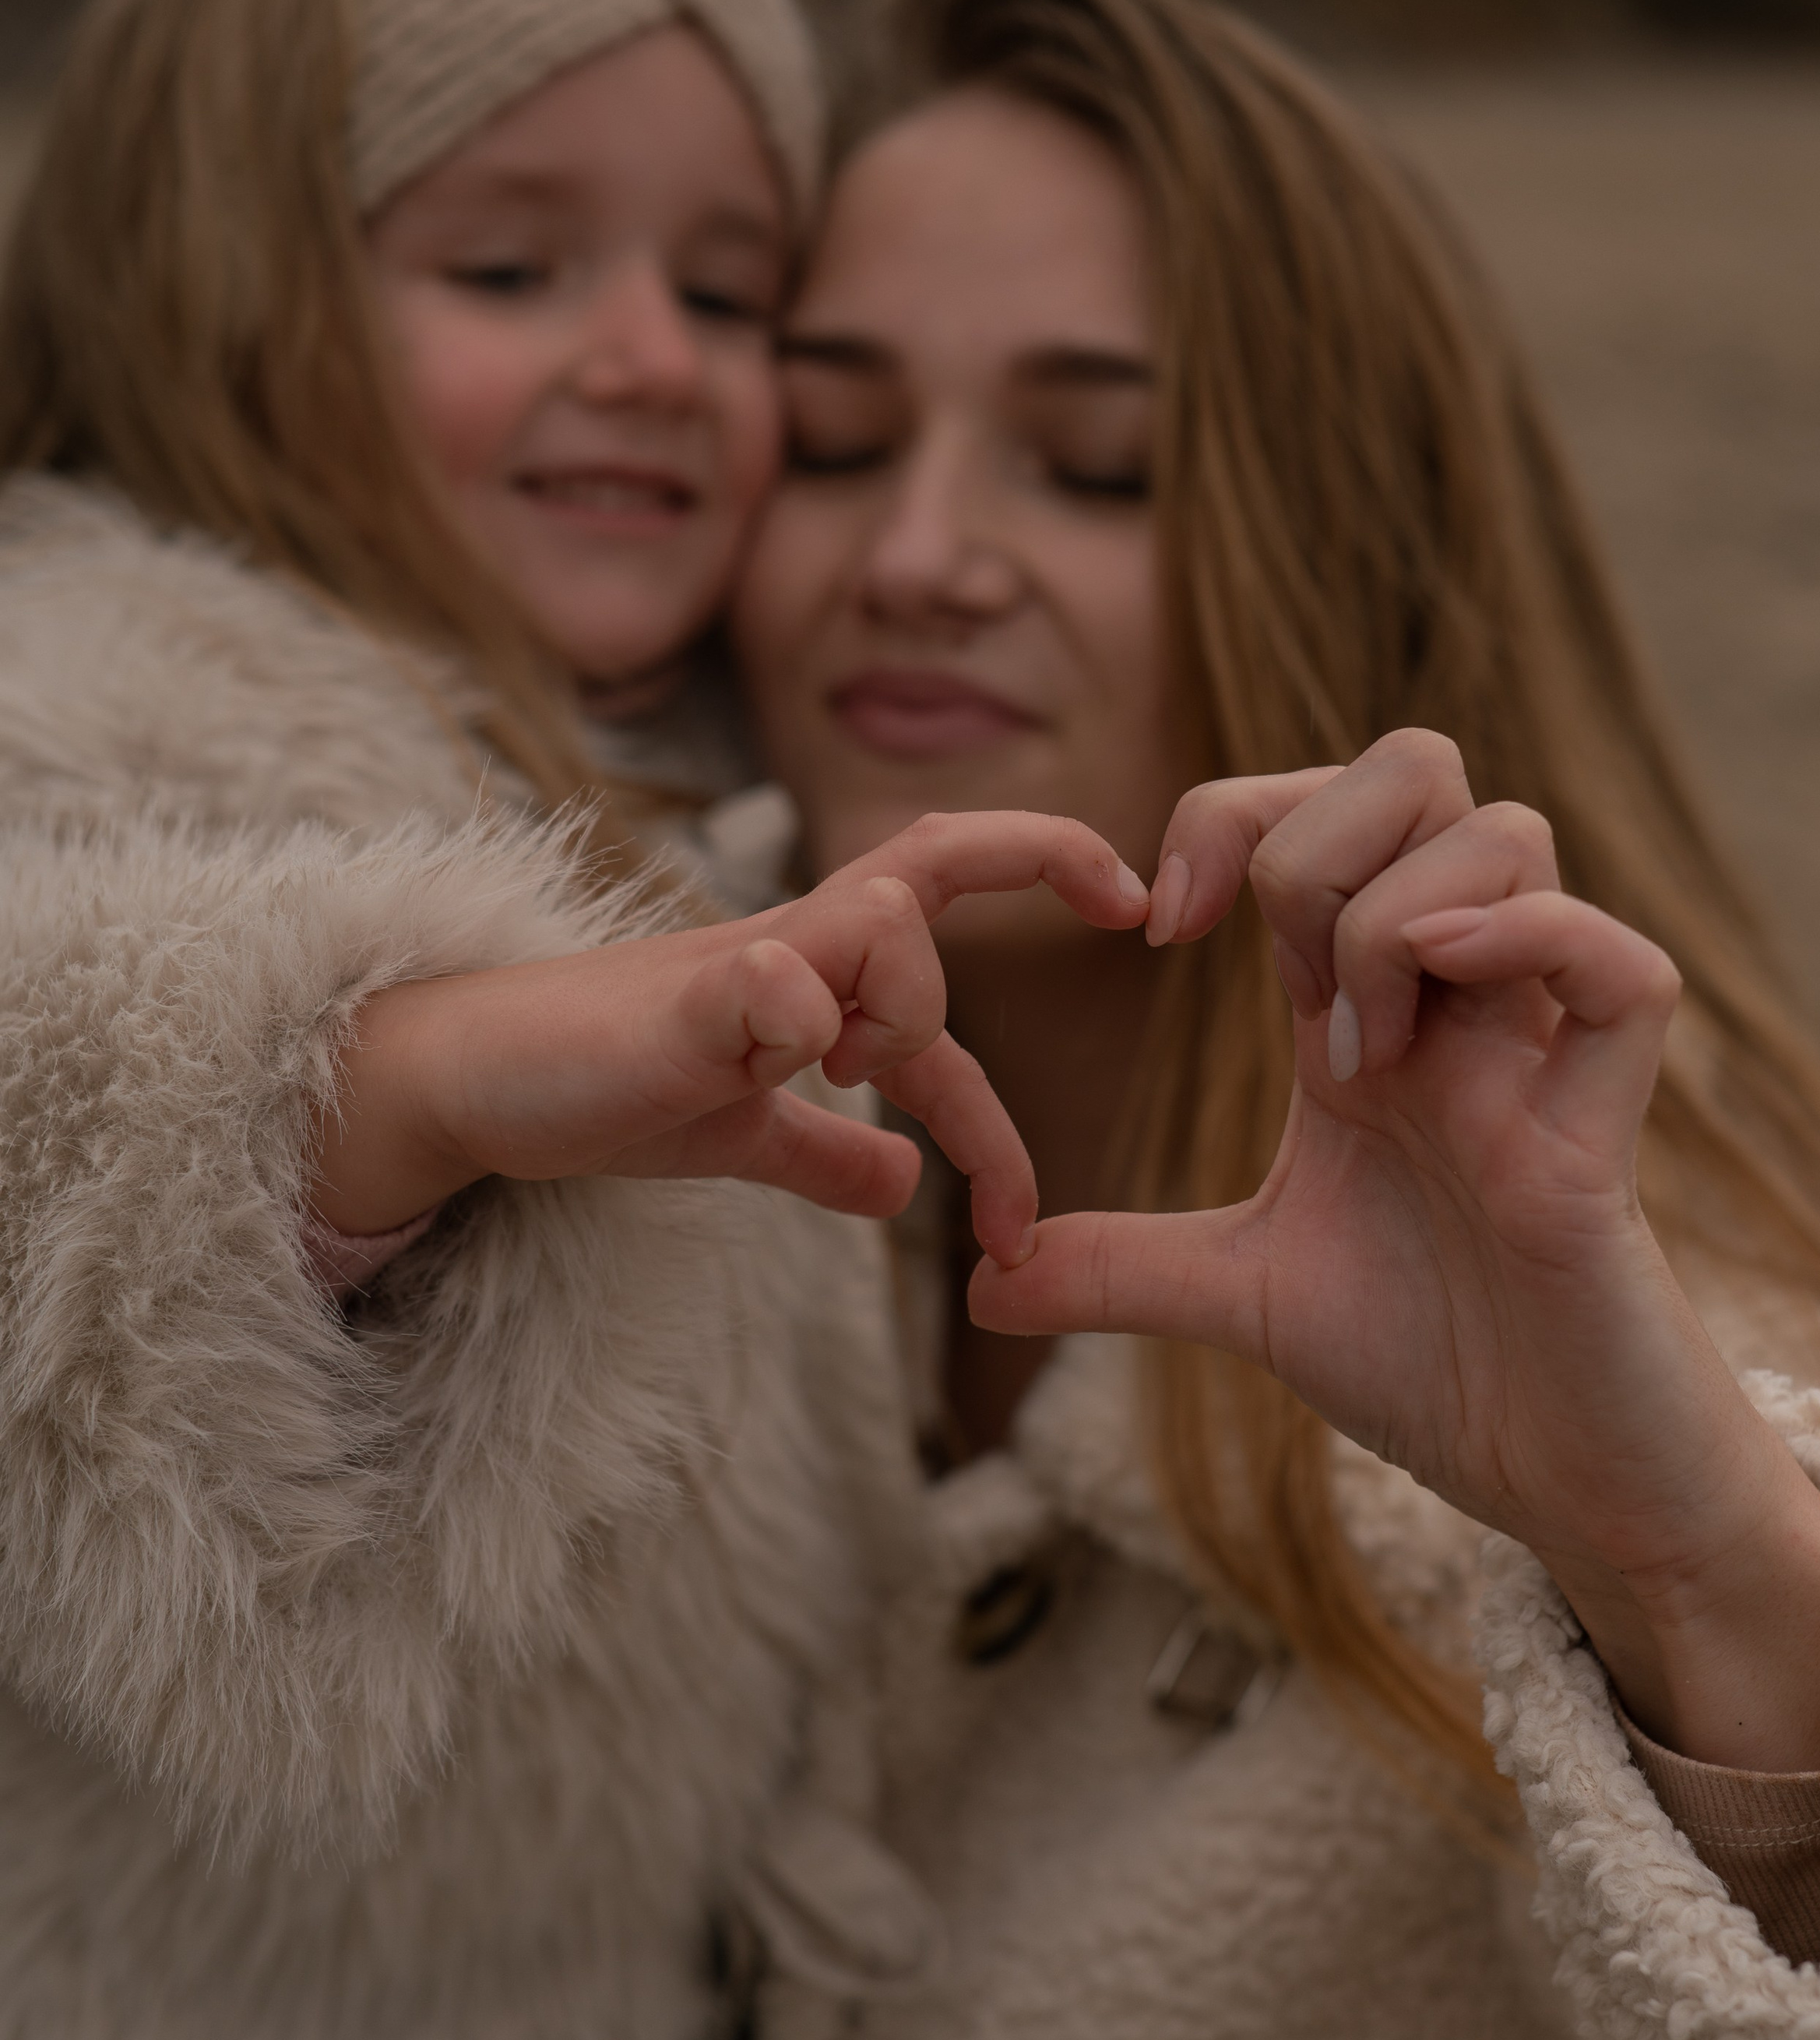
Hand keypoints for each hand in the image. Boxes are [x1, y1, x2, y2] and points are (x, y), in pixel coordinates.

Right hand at [312, 813, 1149, 1265]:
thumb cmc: (599, 1087)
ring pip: (888, 913)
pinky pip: (778, 984)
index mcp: (817, 965)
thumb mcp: (737, 1134)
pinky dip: (811, 1024)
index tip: (1129, 956)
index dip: (1042, 916)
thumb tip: (902, 1186)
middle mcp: (793, 941)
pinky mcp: (679, 1005)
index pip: (951, 918)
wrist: (466, 1087)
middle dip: (1046, 853)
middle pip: (938, 854)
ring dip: (915, 999)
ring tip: (858, 1070)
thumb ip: (821, 1152)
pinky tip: (797, 1070)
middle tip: (1133, 903)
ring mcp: (740, 965)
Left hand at [974, 734, 1819, 1771]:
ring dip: (1395, 917)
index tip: (1159, 922)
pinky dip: (1532, 950)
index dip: (1229, 817)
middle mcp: (1460, 995)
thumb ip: (1116, 1268)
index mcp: (1366, 1004)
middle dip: (1312, 833)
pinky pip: (1624, 967)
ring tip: (1359, 1060)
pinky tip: (1437, 1025)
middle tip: (1270, 982)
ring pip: (1511, 835)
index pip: (1315, 806)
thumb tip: (978, 1283)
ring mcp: (1541, 1046)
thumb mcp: (1240, 1296)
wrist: (1556, 1480)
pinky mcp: (1612, 1125)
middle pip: (1420, 767)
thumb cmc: (1434, 1362)